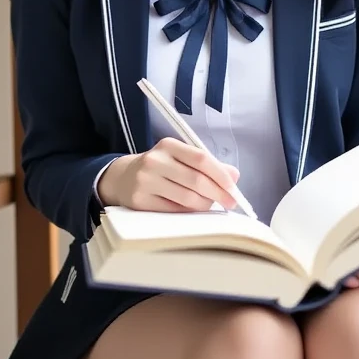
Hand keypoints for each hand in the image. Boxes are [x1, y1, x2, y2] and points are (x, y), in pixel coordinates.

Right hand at [97, 137, 239, 212]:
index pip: (201, 158)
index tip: (233, 187)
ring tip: (209, 205)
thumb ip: (208, 165)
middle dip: (218, 193)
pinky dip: (188, 213)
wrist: (123, 178)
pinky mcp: (140, 201)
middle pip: (196, 180)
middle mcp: (155, 161)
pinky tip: (192, 211)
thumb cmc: (161, 168)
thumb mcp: (181, 159)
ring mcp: (145, 181)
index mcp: (168, 145)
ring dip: (204, 205)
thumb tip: (234, 175)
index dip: (221, 174)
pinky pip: (174, 211)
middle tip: (230, 202)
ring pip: (187, 199)